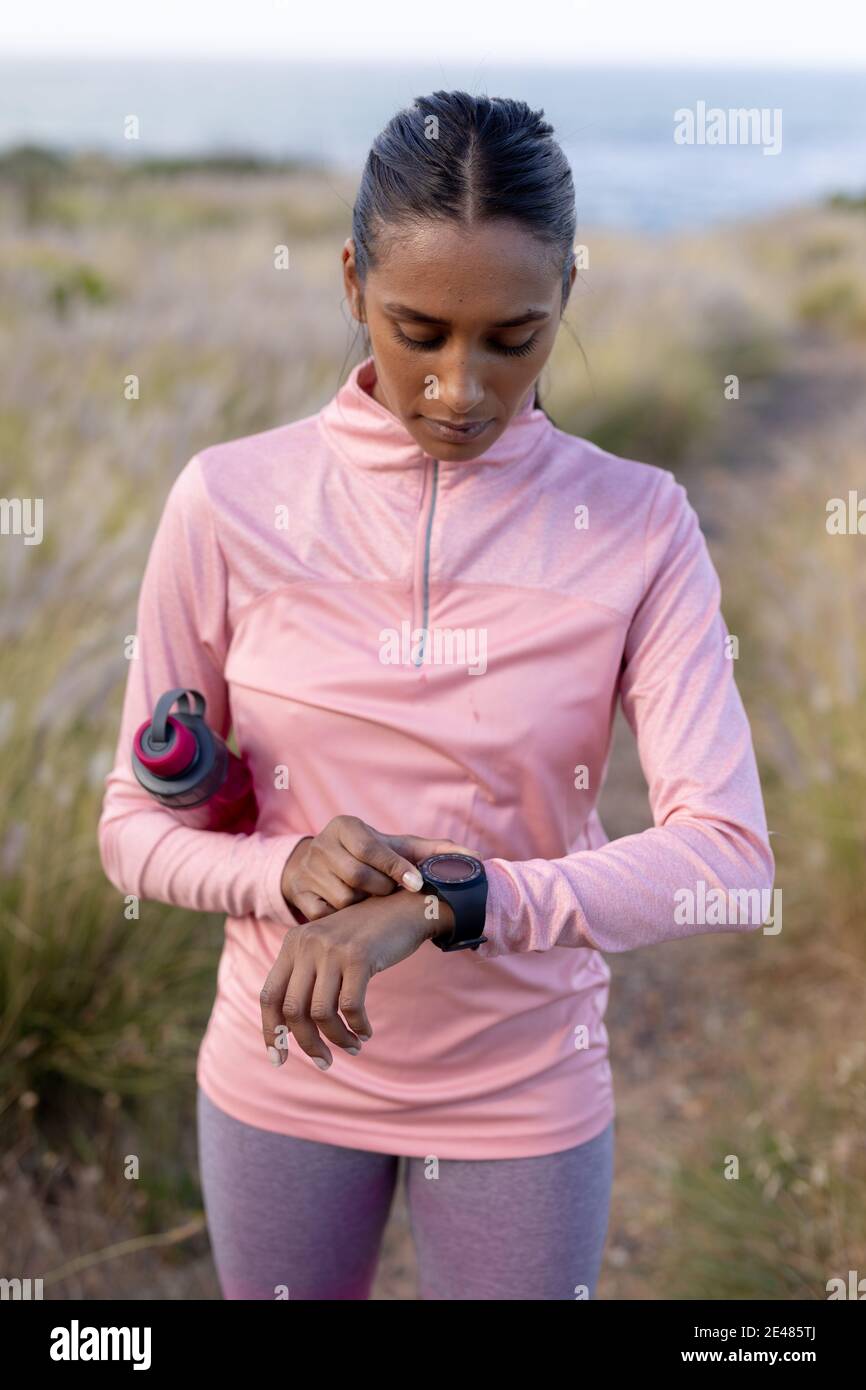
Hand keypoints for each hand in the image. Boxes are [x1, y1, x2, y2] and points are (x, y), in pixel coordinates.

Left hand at [260, 888, 454, 1069]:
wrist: (405, 907)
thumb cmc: (366, 936)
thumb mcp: (328, 948)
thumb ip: (308, 977)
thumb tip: (293, 1031)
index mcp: (293, 944)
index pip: (268, 996)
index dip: (271, 1031)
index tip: (279, 1058)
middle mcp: (307, 944)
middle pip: (292, 1010)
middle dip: (307, 1043)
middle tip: (324, 1062)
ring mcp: (332, 949)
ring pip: (321, 1013)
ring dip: (336, 1038)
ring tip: (352, 1046)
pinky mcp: (359, 957)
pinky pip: (350, 1007)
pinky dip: (358, 1026)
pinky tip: (366, 1031)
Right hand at [279, 814, 474, 920]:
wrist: (319, 866)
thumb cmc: (371, 857)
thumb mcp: (398, 848)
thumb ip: (434, 852)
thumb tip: (475, 859)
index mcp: (345, 826)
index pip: (371, 847)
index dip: (395, 868)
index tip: (416, 883)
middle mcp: (321, 843)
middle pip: (357, 876)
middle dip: (380, 890)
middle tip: (389, 893)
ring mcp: (306, 870)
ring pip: (344, 899)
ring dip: (364, 907)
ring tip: (369, 902)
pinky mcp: (298, 895)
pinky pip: (327, 916)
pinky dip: (344, 919)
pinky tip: (352, 914)